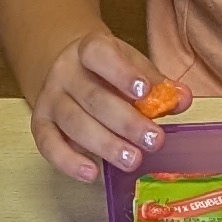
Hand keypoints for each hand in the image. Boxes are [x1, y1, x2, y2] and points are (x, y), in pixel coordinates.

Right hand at [29, 30, 179, 183]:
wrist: (69, 69)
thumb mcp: (134, 69)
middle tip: (154, 141)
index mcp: (89, 49)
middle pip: (92, 97)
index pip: (99, 54)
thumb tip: (181, 99)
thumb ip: (158, 84)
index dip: (121, 72)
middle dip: (125, 121)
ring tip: (132, 160)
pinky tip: (92, 172)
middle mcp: (64, 72)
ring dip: (105, 144)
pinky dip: (68, 161)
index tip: (145, 91)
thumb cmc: (109, 73)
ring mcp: (50, 98)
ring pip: (74, 122)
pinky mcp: (40, 124)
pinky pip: (48, 144)